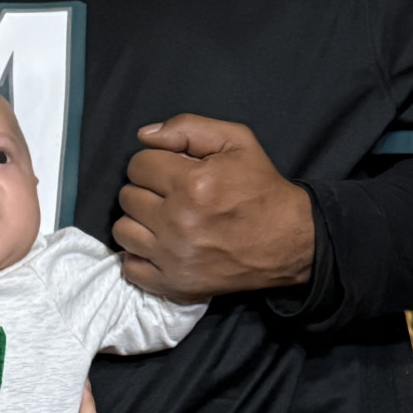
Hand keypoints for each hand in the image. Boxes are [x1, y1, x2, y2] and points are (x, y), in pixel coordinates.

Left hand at [113, 116, 314, 298]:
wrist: (288, 240)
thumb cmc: (261, 188)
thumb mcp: (236, 141)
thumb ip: (188, 128)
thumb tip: (144, 136)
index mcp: (192, 183)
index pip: (138, 165)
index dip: (153, 163)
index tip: (170, 171)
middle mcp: (178, 222)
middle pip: (127, 197)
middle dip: (145, 190)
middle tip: (169, 195)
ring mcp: (174, 257)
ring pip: (123, 231)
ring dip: (139, 222)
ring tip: (161, 220)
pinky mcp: (175, 284)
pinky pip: (131, 268)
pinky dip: (139, 257)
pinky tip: (158, 247)